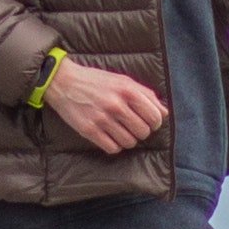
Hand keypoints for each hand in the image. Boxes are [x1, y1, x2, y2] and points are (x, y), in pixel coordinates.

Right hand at [48, 64, 169, 152]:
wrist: (64, 82)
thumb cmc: (96, 81)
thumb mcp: (123, 80)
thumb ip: (145, 94)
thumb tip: (164, 112)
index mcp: (127, 90)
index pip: (155, 116)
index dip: (155, 123)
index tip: (149, 122)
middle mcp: (116, 105)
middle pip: (143, 132)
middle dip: (141, 132)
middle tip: (133, 127)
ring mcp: (102, 119)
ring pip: (129, 142)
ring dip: (128, 140)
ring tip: (121, 132)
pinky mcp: (89, 130)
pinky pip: (112, 148)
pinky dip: (115, 146)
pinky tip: (110, 137)